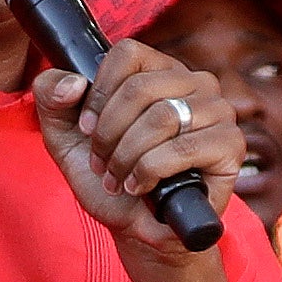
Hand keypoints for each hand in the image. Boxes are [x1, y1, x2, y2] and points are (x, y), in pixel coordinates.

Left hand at [33, 37, 247, 266]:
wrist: (136, 228)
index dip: (98, 94)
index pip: (128, 53)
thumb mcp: (65, 137)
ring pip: (162, 117)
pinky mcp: (230, 144)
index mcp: (160, 70)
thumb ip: (50, 98)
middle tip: (102, 164)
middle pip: (140, 88)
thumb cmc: (109, 177)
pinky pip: (181, 148)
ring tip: (118, 180)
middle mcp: (195, 83)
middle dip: (109, 134)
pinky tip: (141, 188)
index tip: (87, 129)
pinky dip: (150, 171)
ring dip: (127, 156)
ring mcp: (218, 111)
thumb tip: (72, 82)